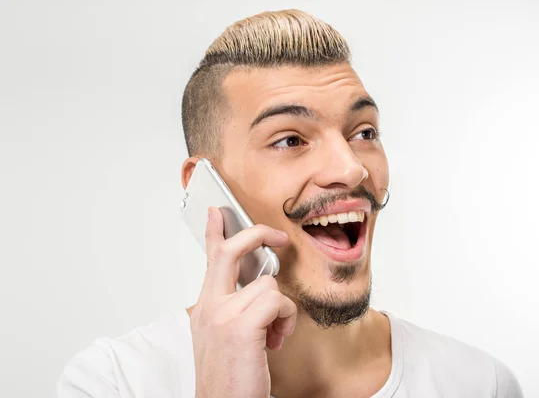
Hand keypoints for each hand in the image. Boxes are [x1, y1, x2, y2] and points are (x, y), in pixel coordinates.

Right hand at [190, 207, 296, 397]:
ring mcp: (222, 315)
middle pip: (230, 252)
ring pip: (268, 284)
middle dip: (256, 235)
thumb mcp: (226, 336)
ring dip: (281, 310)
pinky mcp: (241, 327)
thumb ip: (237, 307)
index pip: (209, 260)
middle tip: (278, 236)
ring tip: (273, 335)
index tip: (216, 212)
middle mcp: (209, 307)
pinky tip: (275, 342)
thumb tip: (262, 286)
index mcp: (205, 308)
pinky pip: (278, 302)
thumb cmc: (230, 376)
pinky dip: (285, 321)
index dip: (214, 232)